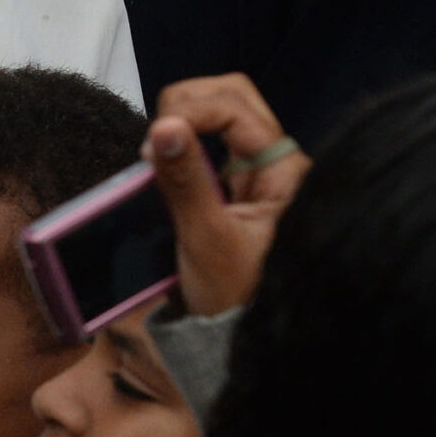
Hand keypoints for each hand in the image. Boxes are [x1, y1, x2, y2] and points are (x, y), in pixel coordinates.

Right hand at [146, 73, 307, 314]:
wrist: (236, 339)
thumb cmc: (233, 298)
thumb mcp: (206, 240)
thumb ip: (184, 181)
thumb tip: (163, 127)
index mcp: (282, 170)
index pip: (235, 105)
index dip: (189, 111)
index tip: (153, 143)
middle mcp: (272, 162)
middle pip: (231, 97)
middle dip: (186, 105)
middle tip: (155, 141)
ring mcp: (253, 173)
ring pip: (217, 116)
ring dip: (180, 126)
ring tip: (154, 161)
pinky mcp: (231, 187)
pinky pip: (205, 147)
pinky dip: (178, 149)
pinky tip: (161, 173)